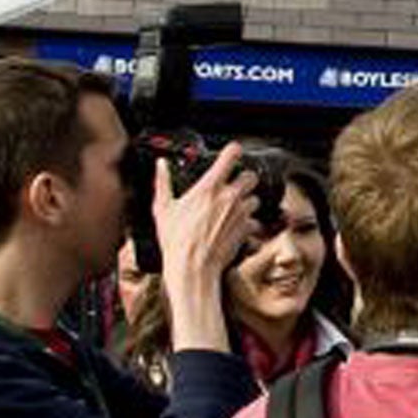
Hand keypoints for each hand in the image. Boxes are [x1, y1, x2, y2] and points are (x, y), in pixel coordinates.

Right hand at [153, 143, 259, 353]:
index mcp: (208, 187)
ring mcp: (241, 213)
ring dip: (248, 201)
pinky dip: (249, 223)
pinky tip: (236, 228)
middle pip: (251, 176)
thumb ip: (163, 182)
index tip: (233, 151)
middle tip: (234, 185)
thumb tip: (160, 165)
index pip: (230, 156)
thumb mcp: (162, 208)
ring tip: (233, 209)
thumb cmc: (175, 240)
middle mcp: (229, 197)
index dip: (233, 150)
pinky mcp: (247, 229)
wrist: (192, 267)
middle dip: (245, 178)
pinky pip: (255, 221)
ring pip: (256, 198)